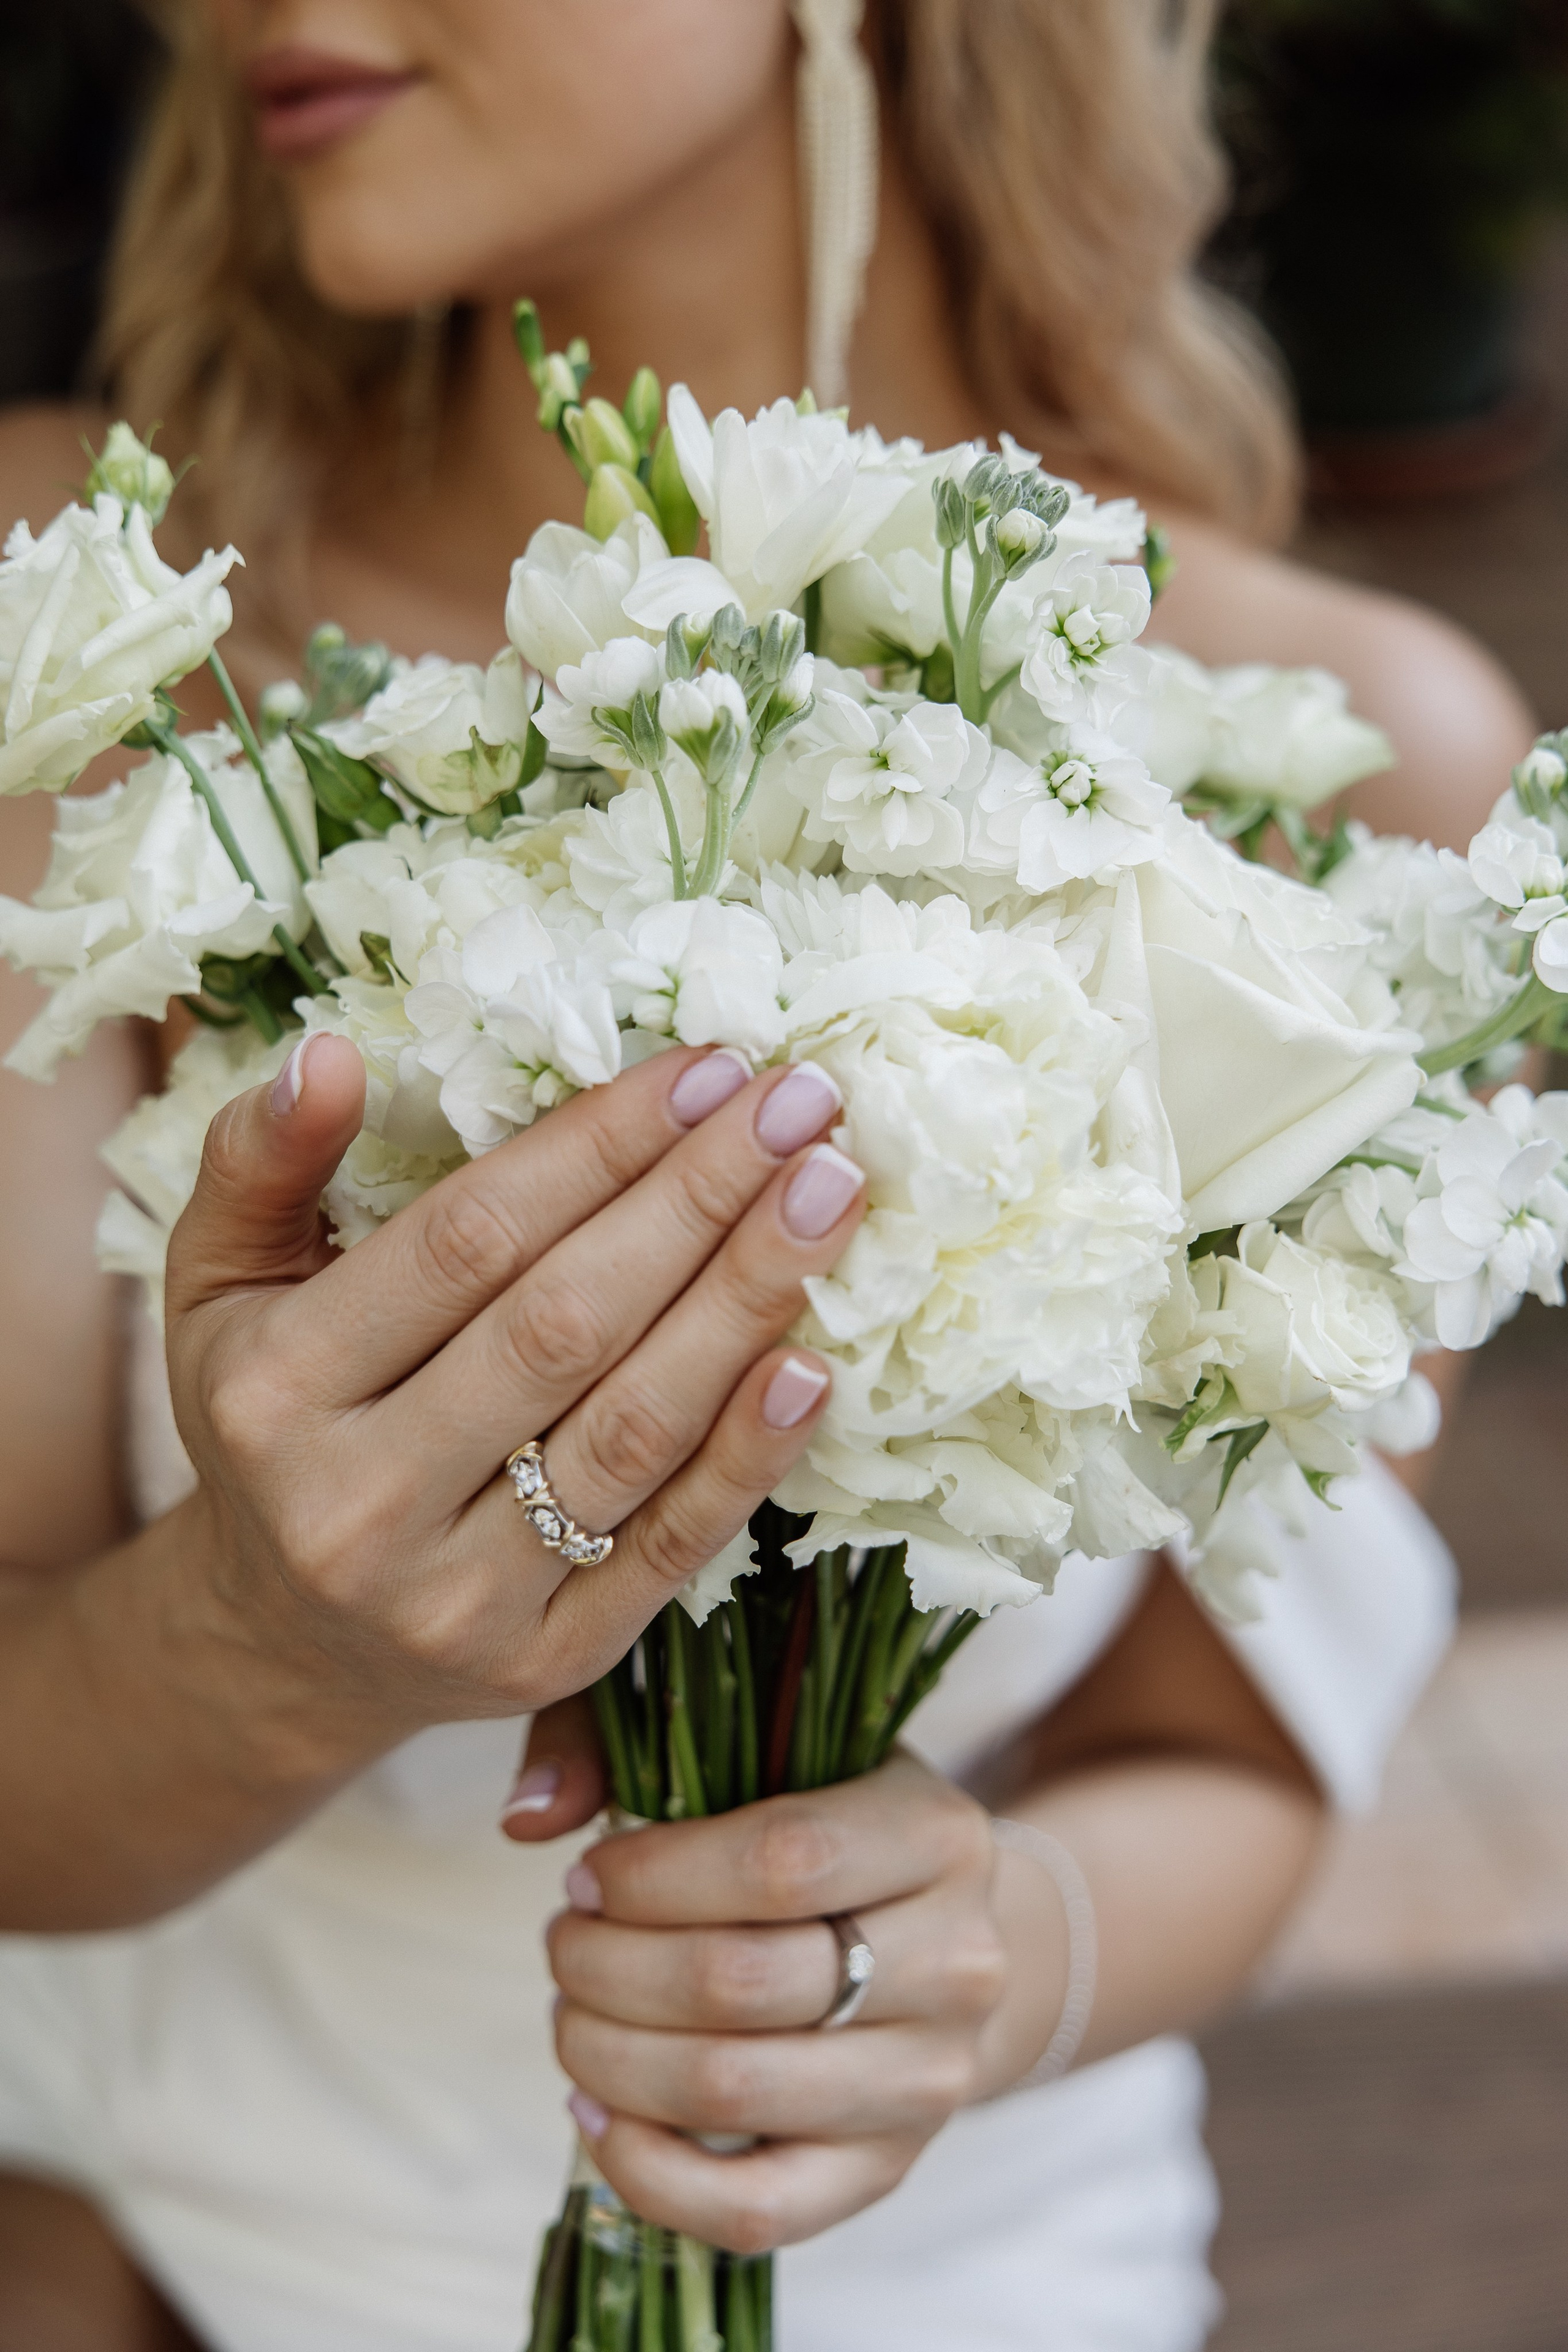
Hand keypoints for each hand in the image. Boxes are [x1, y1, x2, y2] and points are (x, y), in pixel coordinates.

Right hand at [162, 1036, 863, 1760]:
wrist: (287, 1642)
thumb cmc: (274, 1424)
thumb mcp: (218, 1289)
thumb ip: (258, 1167)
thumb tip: (332, 1054)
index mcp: (275, 1391)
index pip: (468, 1243)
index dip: (598, 1146)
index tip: (707, 1068)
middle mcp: (359, 1504)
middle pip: (566, 1325)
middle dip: (698, 1200)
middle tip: (802, 1106)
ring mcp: (460, 1599)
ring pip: (633, 1430)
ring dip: (746, 1301)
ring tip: (832, 1195)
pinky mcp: (552, 1659)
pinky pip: (671, 1545)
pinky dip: (750, 1453)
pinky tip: (813, 1362)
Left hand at [510, 1709, 1070, 2254]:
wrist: (942, 1945)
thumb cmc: (829, 1833)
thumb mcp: (772, 1751)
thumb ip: (634, 1750)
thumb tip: (528, 1818)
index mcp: (938, 1836)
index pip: (781, 1860)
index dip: (652, 1874)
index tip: (586, 1875)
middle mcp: (957, 1964)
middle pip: (740, 1981)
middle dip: (609, 1964)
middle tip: (566, 1941)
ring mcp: (930, 2082)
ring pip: (730, 2088)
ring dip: (610, 2054)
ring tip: (573, 2011)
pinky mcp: (885, 2174)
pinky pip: (752, 2208)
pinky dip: (645, 2170)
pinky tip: (593, 2111)